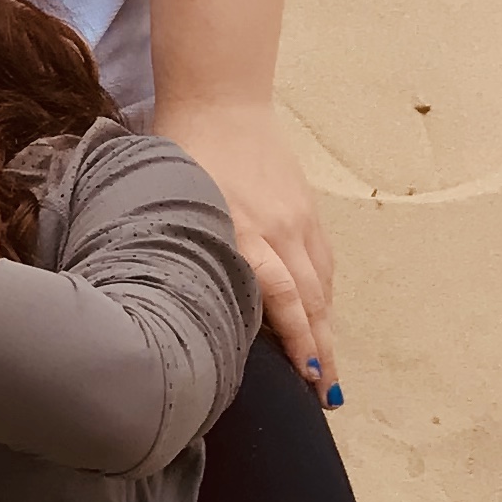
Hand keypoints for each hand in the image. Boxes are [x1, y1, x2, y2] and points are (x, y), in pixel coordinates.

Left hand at [152, 93, 337, 391]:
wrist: (221, 101)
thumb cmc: (180, 154)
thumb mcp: (173, 203)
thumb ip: (182, 250)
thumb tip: (171, 304)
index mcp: (241, 230)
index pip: (281, 297)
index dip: (298, 341)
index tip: (309, 380)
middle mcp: (278, 230)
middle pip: (310, 302)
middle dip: (322, 353)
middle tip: (328, 400)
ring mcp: (299, 220)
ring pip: (322, 287)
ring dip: (327, 331)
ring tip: (330, 376)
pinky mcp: (309, 211)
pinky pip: (324, 263)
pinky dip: (325, 297)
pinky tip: (323, 323)